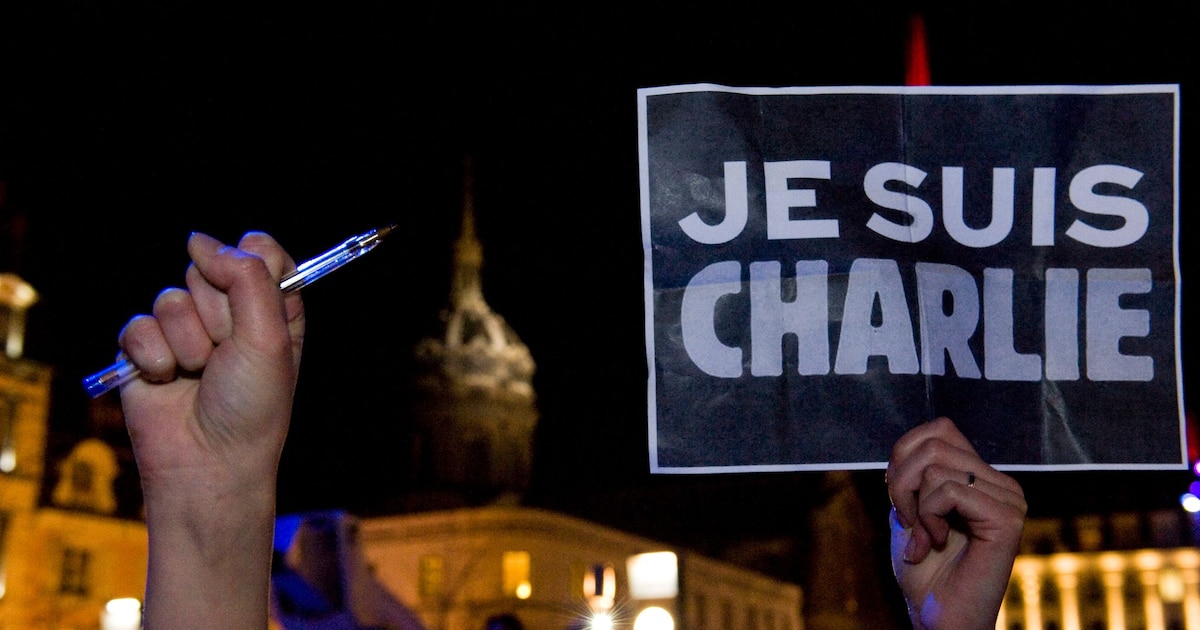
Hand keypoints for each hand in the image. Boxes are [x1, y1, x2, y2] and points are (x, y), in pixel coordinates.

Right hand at [117, 231, 304, 628]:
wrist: (208, 463)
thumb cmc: (252, 407)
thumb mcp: (269, 337)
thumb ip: (246, 278)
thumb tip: (199, 240)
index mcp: (272, 309)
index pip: (259, 251)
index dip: (251, 265)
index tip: (253, 291)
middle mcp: (230, 315)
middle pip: (210, 268)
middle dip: (218, 312)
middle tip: (227, 354)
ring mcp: (185, 331)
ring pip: (171, 298)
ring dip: (188, 341)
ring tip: (198, 374)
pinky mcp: (145, 350)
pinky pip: (138, 326)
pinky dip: (154, 357)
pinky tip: (167, 381)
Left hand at [886, 417, 1025, 629]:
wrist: (939, 616)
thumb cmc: (924, 571)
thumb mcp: (909, 510)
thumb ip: (913, 474)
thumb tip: (908, 445)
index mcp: (982, 477)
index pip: (940, 428)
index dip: (904, 457)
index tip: (901, 499)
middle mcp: (1001, 483)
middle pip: (934, 442)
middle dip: (902, 482)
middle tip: (908, 521)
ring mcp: (1008, 498)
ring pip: (935, 465)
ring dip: (914, 505)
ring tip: (924, 538)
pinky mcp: (1007, 517)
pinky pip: (947, 490)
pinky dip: (928, 516)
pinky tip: (937, 543)